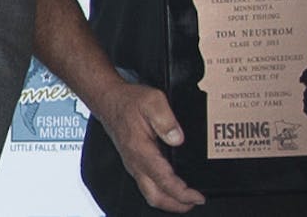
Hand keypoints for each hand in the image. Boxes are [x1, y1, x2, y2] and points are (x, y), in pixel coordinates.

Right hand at [88, 80, 201, 211]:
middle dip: (177, 205)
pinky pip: (148, 186)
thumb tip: (178, 139)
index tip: (198, 196)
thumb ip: (166, 120)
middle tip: (196, 202)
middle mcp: (135, 162)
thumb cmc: (128, 101)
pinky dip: (163, 193)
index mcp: (140, 150)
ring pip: (150, 194)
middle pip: (155, 197)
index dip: (182, 193)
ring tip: (187, 200)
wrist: (108, 100)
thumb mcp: (152, 101)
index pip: (163, 180)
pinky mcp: (134, 163)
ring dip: (170, 202)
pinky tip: (173, 187)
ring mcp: (133, 165)